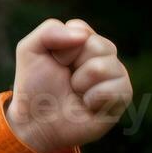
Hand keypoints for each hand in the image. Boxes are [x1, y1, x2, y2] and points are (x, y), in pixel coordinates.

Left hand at [5, 18, 132, 152]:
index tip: (54, 62)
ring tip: (75, 92)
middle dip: (73, 64)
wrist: (37, 122)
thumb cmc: (34, 87)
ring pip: (106, 66)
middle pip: (99, 45)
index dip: (62, 49)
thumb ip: (49, 30)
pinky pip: (117, 88)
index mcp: (82, 42)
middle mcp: (102, 56)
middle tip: (66, 80)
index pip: (81, 30)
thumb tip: (83, 35)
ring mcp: (114, 76)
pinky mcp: (122, 97)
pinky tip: (88, 105)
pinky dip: (95, 98)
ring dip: (82, 82)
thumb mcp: (30, 51)